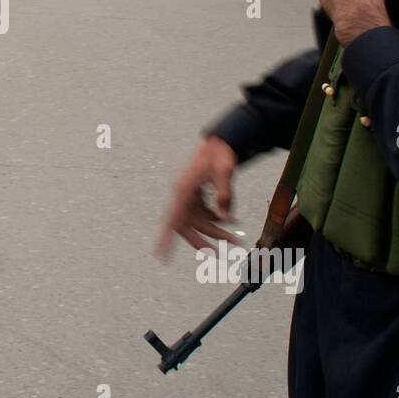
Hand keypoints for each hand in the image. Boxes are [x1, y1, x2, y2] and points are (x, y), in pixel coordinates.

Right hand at [154, 135, 239, 260]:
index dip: (165, 239)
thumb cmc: (219, 155)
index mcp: (183, 190)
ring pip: (200, 222)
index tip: (160, 255)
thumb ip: (225, 196)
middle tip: (220, 255)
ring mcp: (190, 197)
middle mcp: (182, 195)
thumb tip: (224, 219)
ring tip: (237, 237)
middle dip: (204, 241)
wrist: (220, 143)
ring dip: (217, 231)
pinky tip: (234, 220)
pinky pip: (206, 215)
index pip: (172, 219)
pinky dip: (219, 219)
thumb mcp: (225, 173)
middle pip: (188, 226)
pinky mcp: (197, 197)